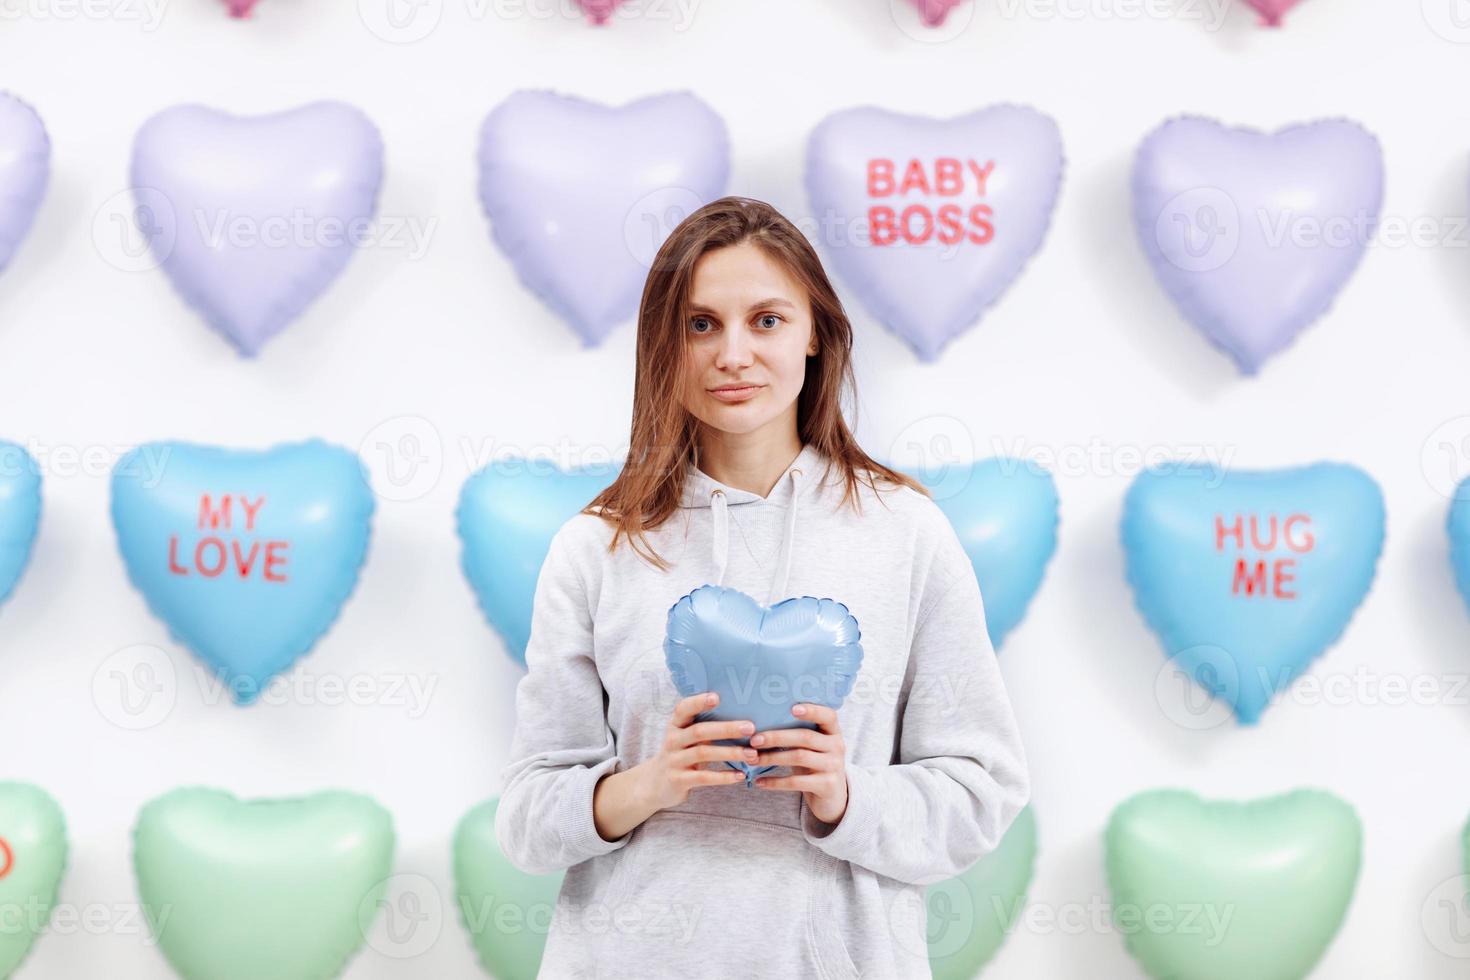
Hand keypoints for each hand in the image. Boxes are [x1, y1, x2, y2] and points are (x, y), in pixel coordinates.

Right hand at [634, 691, 756, 811]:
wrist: (655, 784)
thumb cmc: (681, 754)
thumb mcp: (685, 737)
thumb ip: (704, 725)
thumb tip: (742, 713)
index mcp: (676, 725)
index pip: (683, 709)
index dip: (698, 702)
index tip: (717, 697)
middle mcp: (673, 740)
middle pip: (699, 731)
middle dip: (726, 729)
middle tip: (750, 728)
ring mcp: (674, 760)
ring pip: (703, 753)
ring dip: (730, 753)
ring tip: (752, 754)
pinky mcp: (678, 780)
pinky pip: (703, 778)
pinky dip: (723, 777)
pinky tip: (740, 776)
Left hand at [751, 702, 848, 823]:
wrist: (832, 795)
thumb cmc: (814, 763)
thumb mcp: (812, 747)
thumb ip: (798, 734)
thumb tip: (759, 723)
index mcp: (833, 731)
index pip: (828, 716)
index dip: (812, 710)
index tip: (792, 708)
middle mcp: (837, 746)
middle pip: (805, 737)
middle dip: (777, 737)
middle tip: (754, 740)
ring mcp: (833, 766)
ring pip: (799, 757)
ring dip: (772, 758)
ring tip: (753, 759)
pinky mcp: (827, 785)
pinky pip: (796, 782)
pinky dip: (775, 782)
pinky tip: (760, 781)